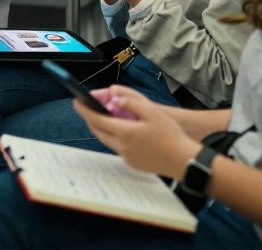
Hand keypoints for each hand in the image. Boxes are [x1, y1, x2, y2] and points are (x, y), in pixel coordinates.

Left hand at [74, 85, 201, 178]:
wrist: (184, 161)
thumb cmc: (171, 135)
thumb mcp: (153, 112)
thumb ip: (132, 102)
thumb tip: (114, 98)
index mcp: (125, 132)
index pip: (96, 119)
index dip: (84, 109)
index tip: (77, 100)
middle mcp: (121, 146)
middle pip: (98, 130)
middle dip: (92, 118)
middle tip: (92, 106)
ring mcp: (126, 157)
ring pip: (107, 139)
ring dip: (104, 127)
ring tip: (109, 116)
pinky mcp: (132, 163)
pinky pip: (117, 147)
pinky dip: (115, 137)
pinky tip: (125, 130)